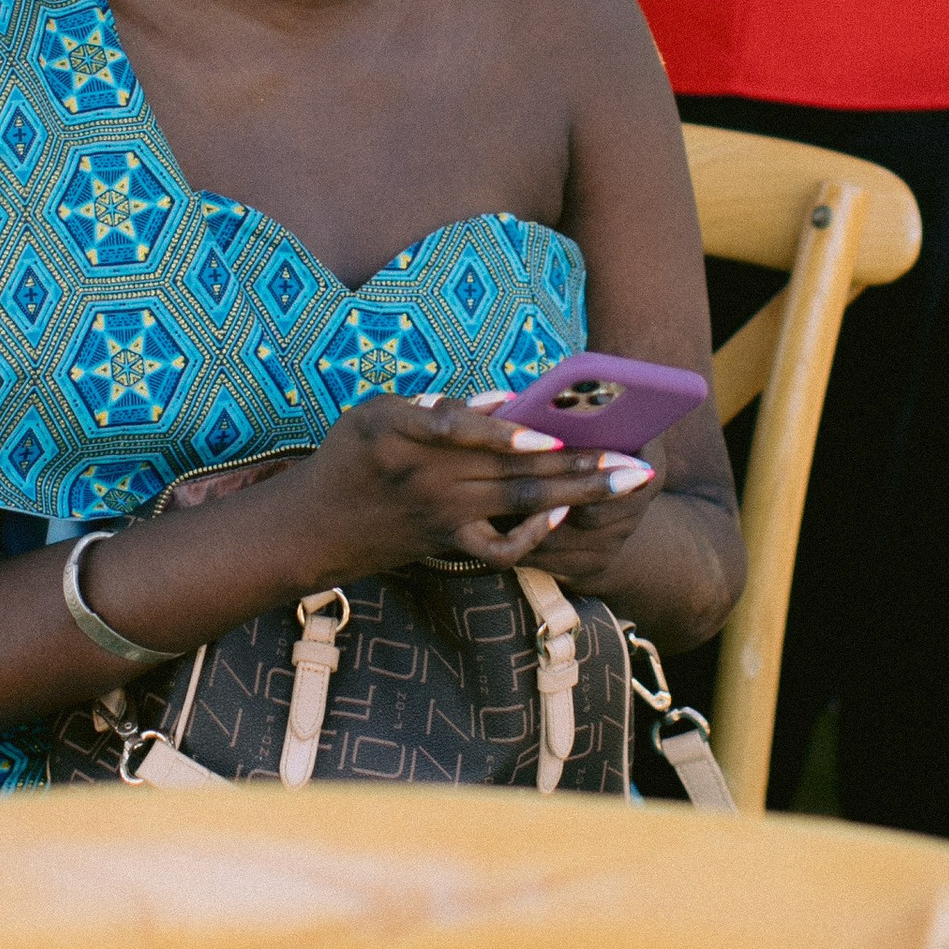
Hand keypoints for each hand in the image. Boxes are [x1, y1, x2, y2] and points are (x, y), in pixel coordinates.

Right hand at [289, 393, 625, 574]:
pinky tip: (559, 514)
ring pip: (523, 503)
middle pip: (516, 471)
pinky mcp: (449, 544)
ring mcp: (445, 516)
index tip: (551, 433)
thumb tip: (510, 401)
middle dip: (581, 466)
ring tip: (625, 482)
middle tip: (635, 461)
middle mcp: (431, 480)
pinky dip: (532, 534)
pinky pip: (500, 547)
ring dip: (581, 494)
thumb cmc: (347, 457)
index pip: (463, 432)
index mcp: (406, 436)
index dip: (509, 435)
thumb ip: (439, 407)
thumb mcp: (376, 413)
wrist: (313, 528)